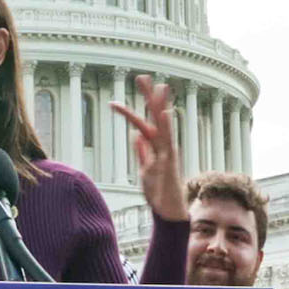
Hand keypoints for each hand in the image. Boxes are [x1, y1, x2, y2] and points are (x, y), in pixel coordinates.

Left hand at [110, 74, 185, 220]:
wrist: (167, 212)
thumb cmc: (158, 192)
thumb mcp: (145, 169)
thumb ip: (142, 152)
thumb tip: (136, 137)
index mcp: (156, 146)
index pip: (143, 122)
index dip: (132, 110)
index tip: (119, 99)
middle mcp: (163, 145)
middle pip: (155, 116)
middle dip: (149, 97)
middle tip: (142, 77)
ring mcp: (167, 152)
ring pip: (163, 124)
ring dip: (160, 106)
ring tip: (159, 86)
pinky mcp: (169, 161)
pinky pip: (168, 142)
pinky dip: (166, 127)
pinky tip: (165, 113)